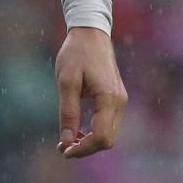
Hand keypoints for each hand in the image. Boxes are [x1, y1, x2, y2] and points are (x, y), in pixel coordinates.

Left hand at [55, 26, 127, 158]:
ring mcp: (120, 99)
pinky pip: (109, 123)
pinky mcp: (116, 97)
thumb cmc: (76, 54)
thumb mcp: (67, 82)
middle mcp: (119, 102)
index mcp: (109, 98)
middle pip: (108, 140)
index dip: (83, 149)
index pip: (101, 137)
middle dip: (86, 148)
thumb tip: (67, 141)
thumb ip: (68, 112)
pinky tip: (78, 130)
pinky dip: (95, 132)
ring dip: (90, 141)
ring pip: (109, 134)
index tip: (63, 151)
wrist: (91, 32)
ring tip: (67, 141)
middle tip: (63, 148)